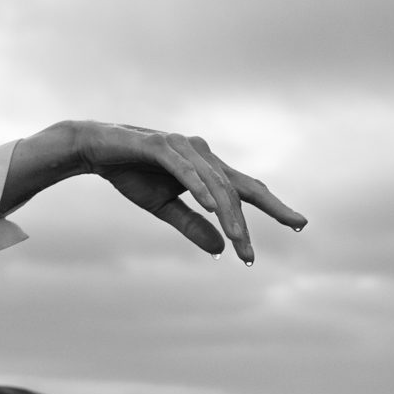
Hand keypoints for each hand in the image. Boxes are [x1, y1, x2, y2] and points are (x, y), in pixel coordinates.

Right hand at [74, 122, 306, 262]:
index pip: (246, 191)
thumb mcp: (163, 208)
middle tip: (272, 242)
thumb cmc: (131, 173)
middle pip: (238, 188)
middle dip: (258, 216)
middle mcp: (202, 154)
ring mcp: (183, 147)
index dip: (274, 207)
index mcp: (207, 169)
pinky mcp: (160, 145)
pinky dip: (199, 187)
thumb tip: (220, 248)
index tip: (300, 225)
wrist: (93, 149)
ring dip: (227, 214)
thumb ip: (192, 225)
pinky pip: (185, 169)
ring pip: (215, 184)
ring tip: (238, 241)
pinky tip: (212, 207)